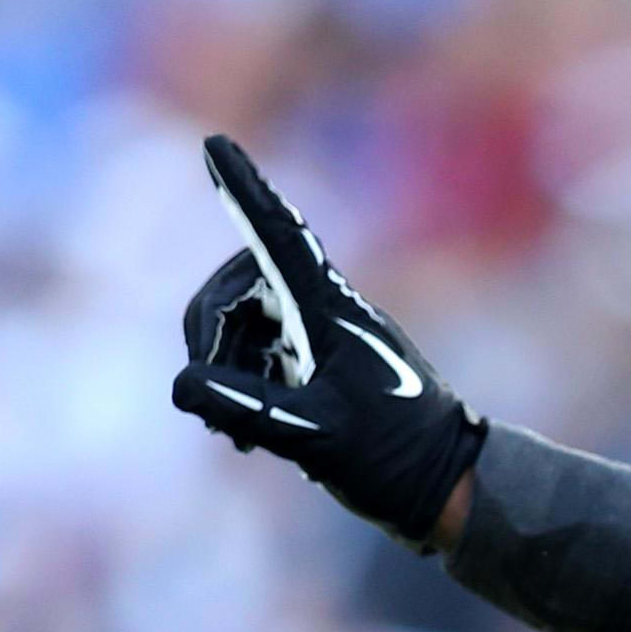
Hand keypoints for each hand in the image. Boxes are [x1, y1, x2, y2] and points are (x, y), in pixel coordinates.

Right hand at [168, 136, 483, 548]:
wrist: (448, 489)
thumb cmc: (395, 459)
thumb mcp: (316, 438)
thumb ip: (249, 409)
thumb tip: (182, 385)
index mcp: (331, 311)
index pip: (279, 236)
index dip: (246, 190)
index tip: (215, 143)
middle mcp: (325, 310)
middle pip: (238, 284)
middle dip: (210, 333)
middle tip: (213, 399)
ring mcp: (320, 335)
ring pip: (241, 321)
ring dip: (221, 369)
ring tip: (235, 432)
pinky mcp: (317, 364)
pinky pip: (256, 350)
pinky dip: (237, 383)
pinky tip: (243, 433)